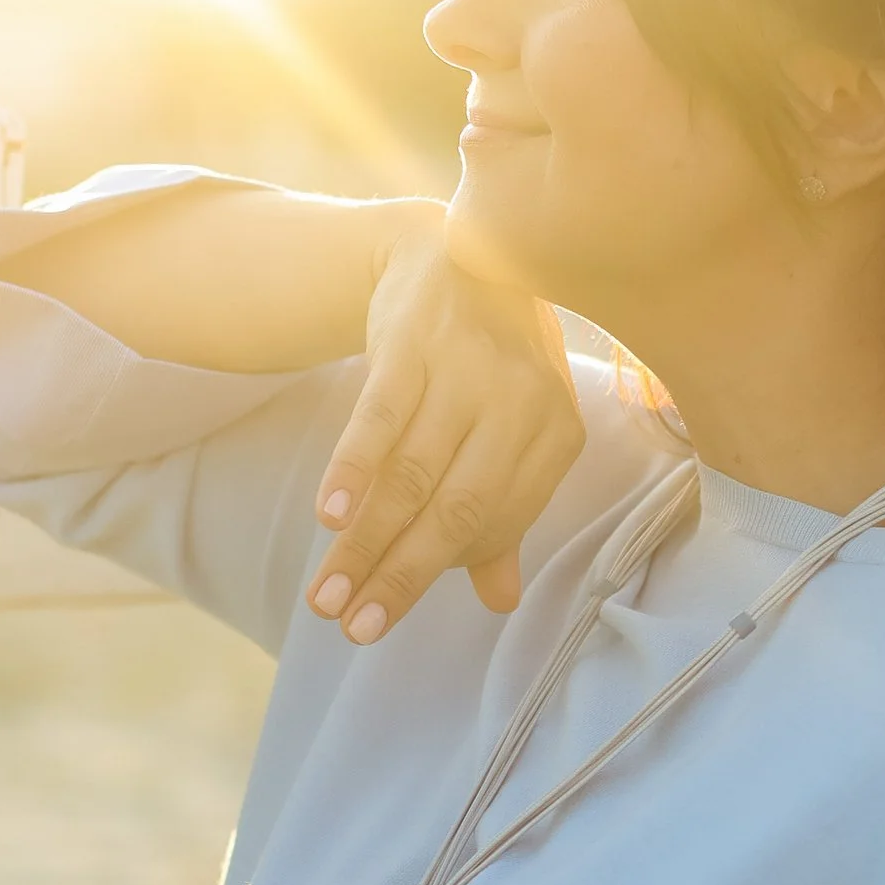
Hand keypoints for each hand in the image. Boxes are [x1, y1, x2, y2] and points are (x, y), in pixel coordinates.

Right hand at [304, 206, 583, 639]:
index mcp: (557, 431)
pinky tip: (331, 519)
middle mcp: (521, 402)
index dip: (442, 569)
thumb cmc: (488, 363)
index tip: (388, 611)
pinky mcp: (410, 343)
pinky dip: (354, 471)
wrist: (447, 255)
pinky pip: (380, 418)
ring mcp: (466, 370)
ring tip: (327, 597)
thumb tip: (500, 601)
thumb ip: (503, 516)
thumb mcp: (513, 430)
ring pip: (411, 475)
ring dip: (365, 543)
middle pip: (456, 509)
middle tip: (355, 630)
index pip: (498, 522)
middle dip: (401, 577)